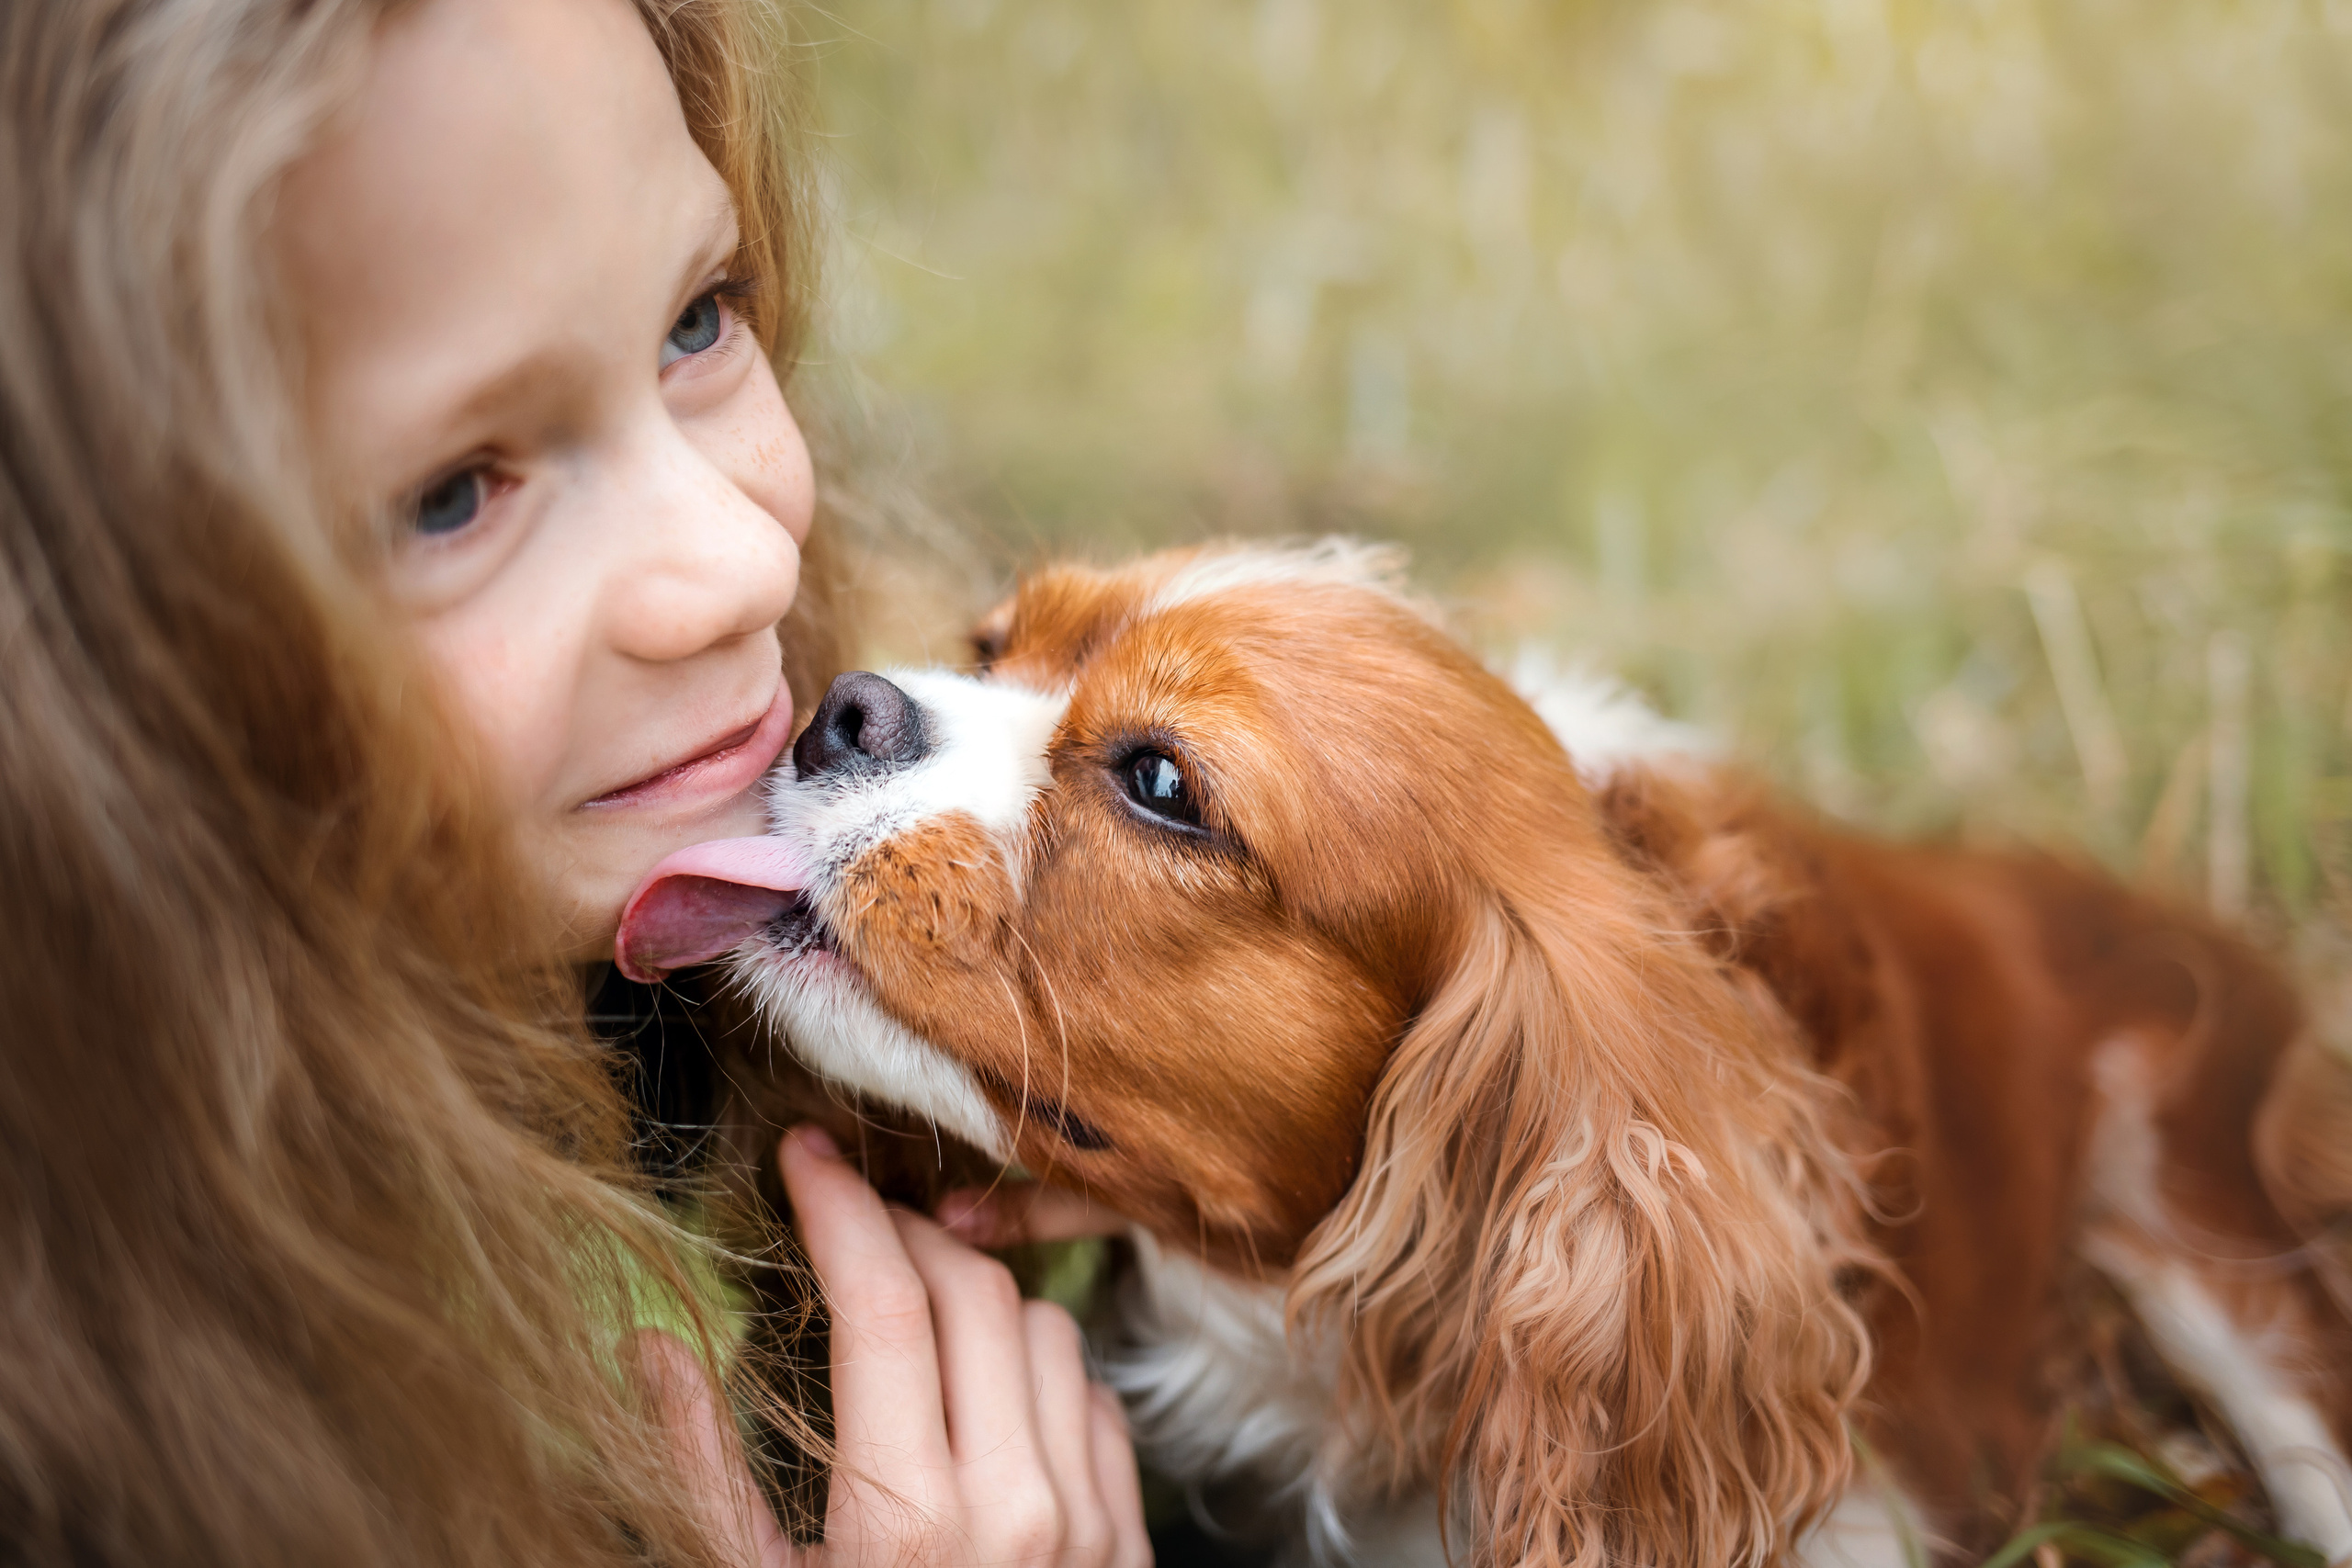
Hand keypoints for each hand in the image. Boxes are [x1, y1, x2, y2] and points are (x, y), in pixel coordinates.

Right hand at [635, 1126, 1150, 1567]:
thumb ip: (701, 1472)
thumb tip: (655, 1346)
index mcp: (908, 1520)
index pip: (887, 1303)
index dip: (839, 1207)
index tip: (802, 1154)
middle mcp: (1018, 1508)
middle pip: (975, 1292)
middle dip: (902, 1233)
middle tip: (845, 1220)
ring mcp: (1090, 1524)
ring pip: (1049, 1326)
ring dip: (978, 1294)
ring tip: (909, 1304)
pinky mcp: (1131, 1543)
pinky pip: (1097, 1397)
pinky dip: (1041, 1365)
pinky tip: (984, 1385)